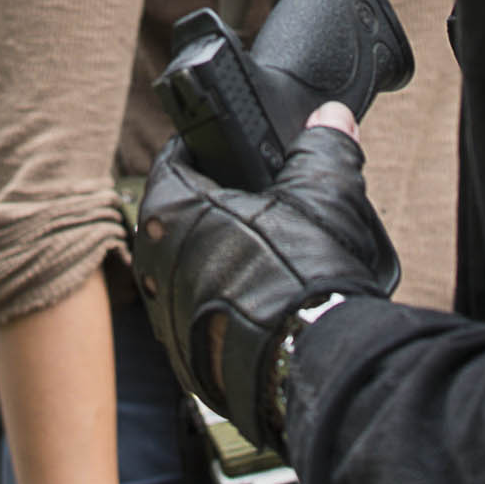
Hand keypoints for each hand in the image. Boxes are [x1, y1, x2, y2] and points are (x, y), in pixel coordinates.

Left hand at [132, 102, 397, 442]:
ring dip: (219, 260)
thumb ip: (324, 145)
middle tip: (261, 207)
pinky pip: (199, 317)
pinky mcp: (183, 357)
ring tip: (268, 260)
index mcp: (171, 209)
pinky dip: (225, 307)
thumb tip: (331, 117)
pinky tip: (263, 306)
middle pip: (180, 216)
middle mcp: (153, 261)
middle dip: (216, 208)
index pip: (176, 159)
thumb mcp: (322, 191)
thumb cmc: (304, 274)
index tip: (231, 151)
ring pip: (188, 269)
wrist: (310, 366)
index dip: (205, 149)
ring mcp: (165, 314)